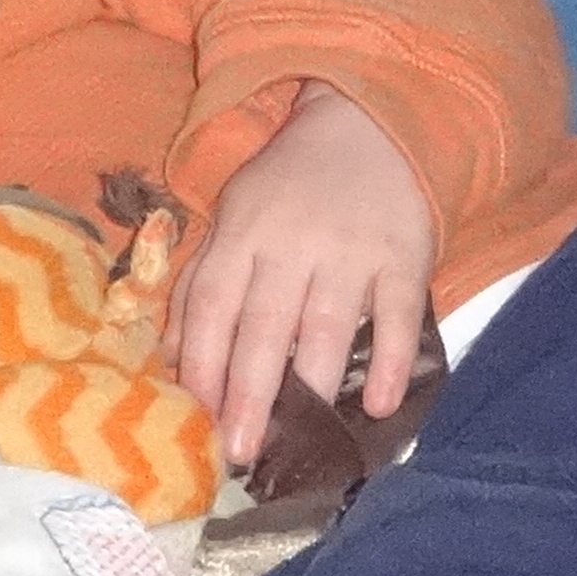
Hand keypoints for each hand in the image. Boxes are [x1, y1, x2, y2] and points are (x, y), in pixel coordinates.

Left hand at [171, 84, 434, 464]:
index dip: (202, 365)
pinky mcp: (403, 256)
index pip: (214, 306)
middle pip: (264, 325)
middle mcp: (292, 242)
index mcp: (243, 232)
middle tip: (240, 451)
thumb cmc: (291, 186)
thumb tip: (172, 360)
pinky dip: (388, 360)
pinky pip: (396, 314)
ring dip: (311, 385)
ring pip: (326, 325)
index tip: (196, 422)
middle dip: (249, 393)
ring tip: (301, 440)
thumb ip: (202, 285)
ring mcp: (350, 250)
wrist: (372, 124)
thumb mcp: (235, 218)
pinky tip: (376, 405)